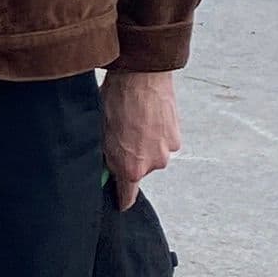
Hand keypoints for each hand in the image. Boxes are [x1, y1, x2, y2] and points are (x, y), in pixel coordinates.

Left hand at [102, 68, 179, 208]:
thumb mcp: (100, 133)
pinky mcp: (177, 135)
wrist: (141, 74)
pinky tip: (146, 117)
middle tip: (119, 137)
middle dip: (129, 159)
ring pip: (152, 154)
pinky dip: (156, 133)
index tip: (119, 202)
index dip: (121, 198)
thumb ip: (105, 158)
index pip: (127, 197)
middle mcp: (154, 164)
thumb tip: (104, 169)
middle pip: (138, 170)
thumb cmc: (115, 101)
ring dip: (144, 144)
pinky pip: (163, 141)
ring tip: (133, 122)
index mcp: (131, 169)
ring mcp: (168, 150)